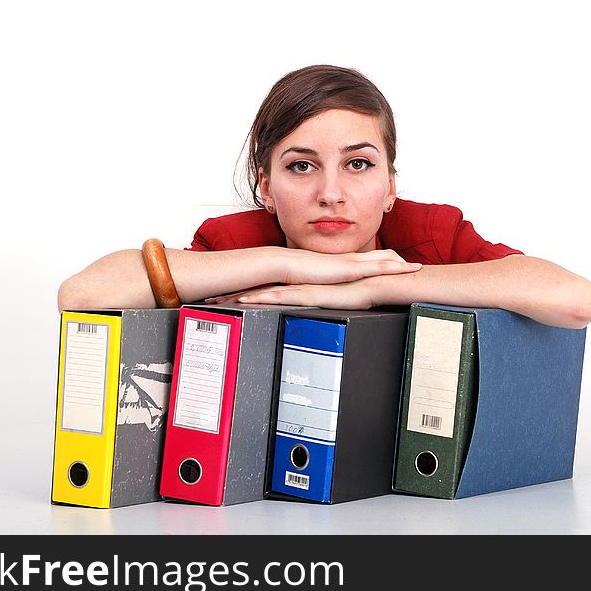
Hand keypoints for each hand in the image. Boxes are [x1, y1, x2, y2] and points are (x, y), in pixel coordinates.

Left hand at [206, 279, 374, 309]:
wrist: (378, 283)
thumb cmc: (365, 290)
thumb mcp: (340, 298)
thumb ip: (327, 300)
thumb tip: (319, 307)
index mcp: (302, 284)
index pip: (269, 287)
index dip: (248, 290)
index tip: (229, 296)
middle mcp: (297, 283)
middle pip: (260, 287)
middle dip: (234, 293)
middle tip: (212, 299)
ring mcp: (301, 286)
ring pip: (263, 291)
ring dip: (240, 296)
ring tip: (217, 302)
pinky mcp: (309, 292)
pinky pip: (279, 296)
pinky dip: (260, 298)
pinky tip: (244, 301)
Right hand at [280, 248, 420, 284]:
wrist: (288, 266)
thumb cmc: (297, 274)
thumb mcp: (315, 281)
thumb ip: (324, 285)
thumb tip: (326, 293)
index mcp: (343, 263)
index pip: (369, 261)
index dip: (384, 263)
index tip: (398, 267)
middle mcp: (351, 260)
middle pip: (382, 257)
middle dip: (399, 261)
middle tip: (416, 267)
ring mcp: (353, 262)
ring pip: (385, 260)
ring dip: (402, 264)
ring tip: (418, 268)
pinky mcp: (353, 268)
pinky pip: (380, 266)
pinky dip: (396, 267)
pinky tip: (409, 270)